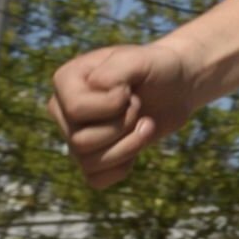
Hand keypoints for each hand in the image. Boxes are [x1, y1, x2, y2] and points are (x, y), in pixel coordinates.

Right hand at [50, 40, 198, 187]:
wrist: (176, 85)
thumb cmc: (156, 67)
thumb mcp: (141, 59)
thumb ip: (117, 68)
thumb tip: (96, 86)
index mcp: (65, 80)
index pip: (76, 110)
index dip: (113, 105)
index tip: (130, 90)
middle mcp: (62, 110)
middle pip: (80, 141)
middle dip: (122, 126)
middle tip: (138, 106)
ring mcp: (75, 135)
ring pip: (88, 162)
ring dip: (129, 145)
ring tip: (145, 124)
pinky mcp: (94, 156)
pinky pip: (96, 179)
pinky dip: (121, 168)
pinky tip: (137, 145)